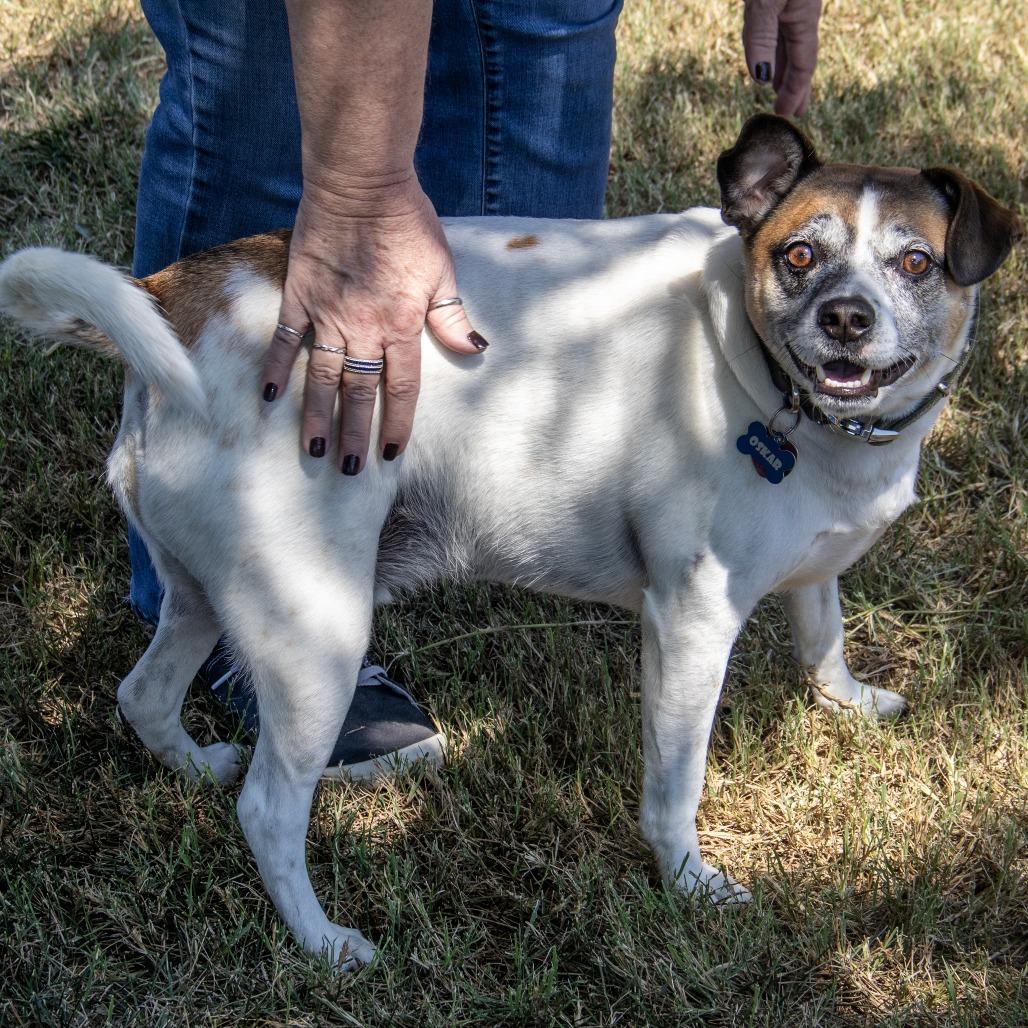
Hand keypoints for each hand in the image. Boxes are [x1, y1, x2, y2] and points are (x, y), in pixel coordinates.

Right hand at [261, 173, 485, 473]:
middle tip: (350, 469)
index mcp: (402, 324)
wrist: (360, 182)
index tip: (390, 453)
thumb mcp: (442, 269)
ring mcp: (327, 314)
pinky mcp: (299, 296)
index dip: (396, 423)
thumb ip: (452, 315)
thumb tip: (475, 349)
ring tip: (314, 450)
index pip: (401, 387)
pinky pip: (286, 340)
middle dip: (356, 434)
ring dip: (318, 416)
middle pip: (360, 392)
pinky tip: (270, 399)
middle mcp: (364, 327)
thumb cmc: (408, 222)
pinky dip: (277, 369)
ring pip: (323, 376)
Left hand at [743, 0, 822, 116]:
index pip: (802, 65)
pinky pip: (774, 28)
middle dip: (795, 86)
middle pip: (798, 57)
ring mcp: (789, 5)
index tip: (787, 115)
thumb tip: (761, 79)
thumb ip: (762, 37)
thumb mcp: (765, 2)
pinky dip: (771, 48)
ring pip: (785, 44)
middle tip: (792, 112)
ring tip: (779, 89)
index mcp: (805, 18)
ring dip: (782, 68)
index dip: (795, 92)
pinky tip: (768, 55)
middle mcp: (801, 13)